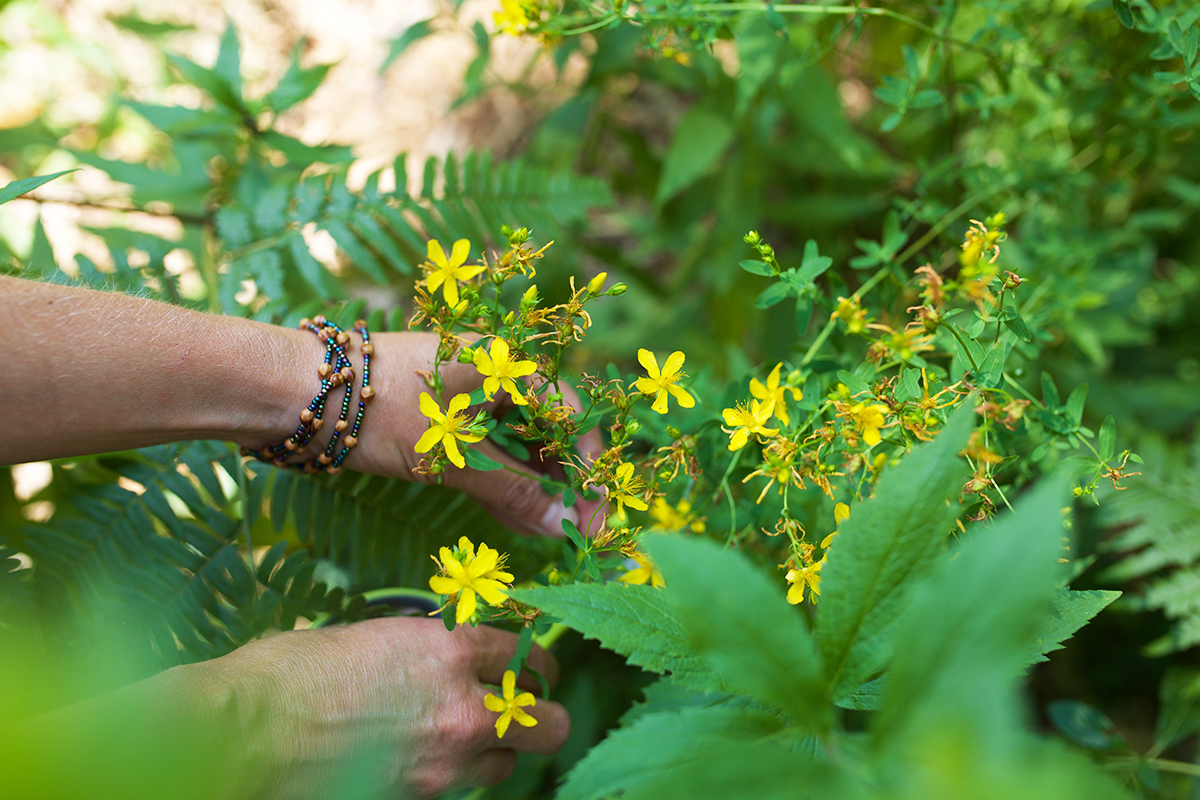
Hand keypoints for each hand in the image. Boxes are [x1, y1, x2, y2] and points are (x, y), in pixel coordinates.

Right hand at [189, 618, 568, 798]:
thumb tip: (439, 651)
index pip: (524, 653)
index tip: (532, 663)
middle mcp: (462, 705)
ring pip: (509, 764)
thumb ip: (421, 646)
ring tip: (471, 737)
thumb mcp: (369, 635)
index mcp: (448, 648)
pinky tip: (432, 759)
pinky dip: (458, 775)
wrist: (245, 733)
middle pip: (546, 721)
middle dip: (542, 713)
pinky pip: (464, 787)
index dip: (534, 658)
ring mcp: (444, 760)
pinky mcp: (421, 797)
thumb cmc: (291, 672)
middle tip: (523, 705)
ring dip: (498, 749)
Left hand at [345, 331, 605, 537]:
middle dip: (562, 484)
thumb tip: (567, 525)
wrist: (301, 394)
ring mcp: (470, 399)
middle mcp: (495, 377)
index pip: (570, 414)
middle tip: (575, 532)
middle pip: (547, 432)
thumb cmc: (381, 411)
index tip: (596, 509)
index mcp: (507, 365)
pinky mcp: (447, 422)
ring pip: (517, 448)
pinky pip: (489, 453)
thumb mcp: (452, 456)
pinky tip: (515, 519)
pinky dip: (501, 484)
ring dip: (533, 490)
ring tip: (548, 534)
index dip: (588, 464)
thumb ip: (513, 490)